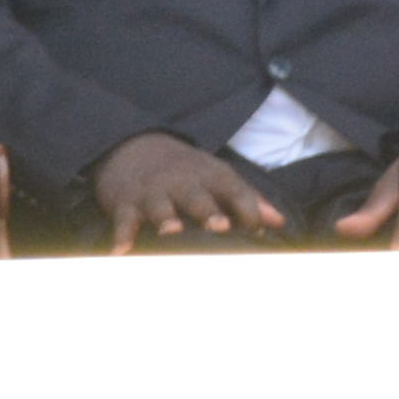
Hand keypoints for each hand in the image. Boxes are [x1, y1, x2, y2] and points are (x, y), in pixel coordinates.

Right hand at [92, 130, 285, 247]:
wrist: (132, 146)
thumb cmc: (184, 172)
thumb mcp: (216, 176)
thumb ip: (247, 199)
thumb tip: (279, 222)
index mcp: (209, 175)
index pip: (234, 189)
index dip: (248, 210)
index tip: (257, 232)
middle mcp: (181, 182)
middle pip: (197, 196)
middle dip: (207, 210)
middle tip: (219, 225)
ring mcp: (152, 192)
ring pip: (159, 205)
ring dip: (165, 217)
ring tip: (170, 229)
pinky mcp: (126, 202)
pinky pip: (124, 219)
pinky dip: (121, 234)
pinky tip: (119, 252)